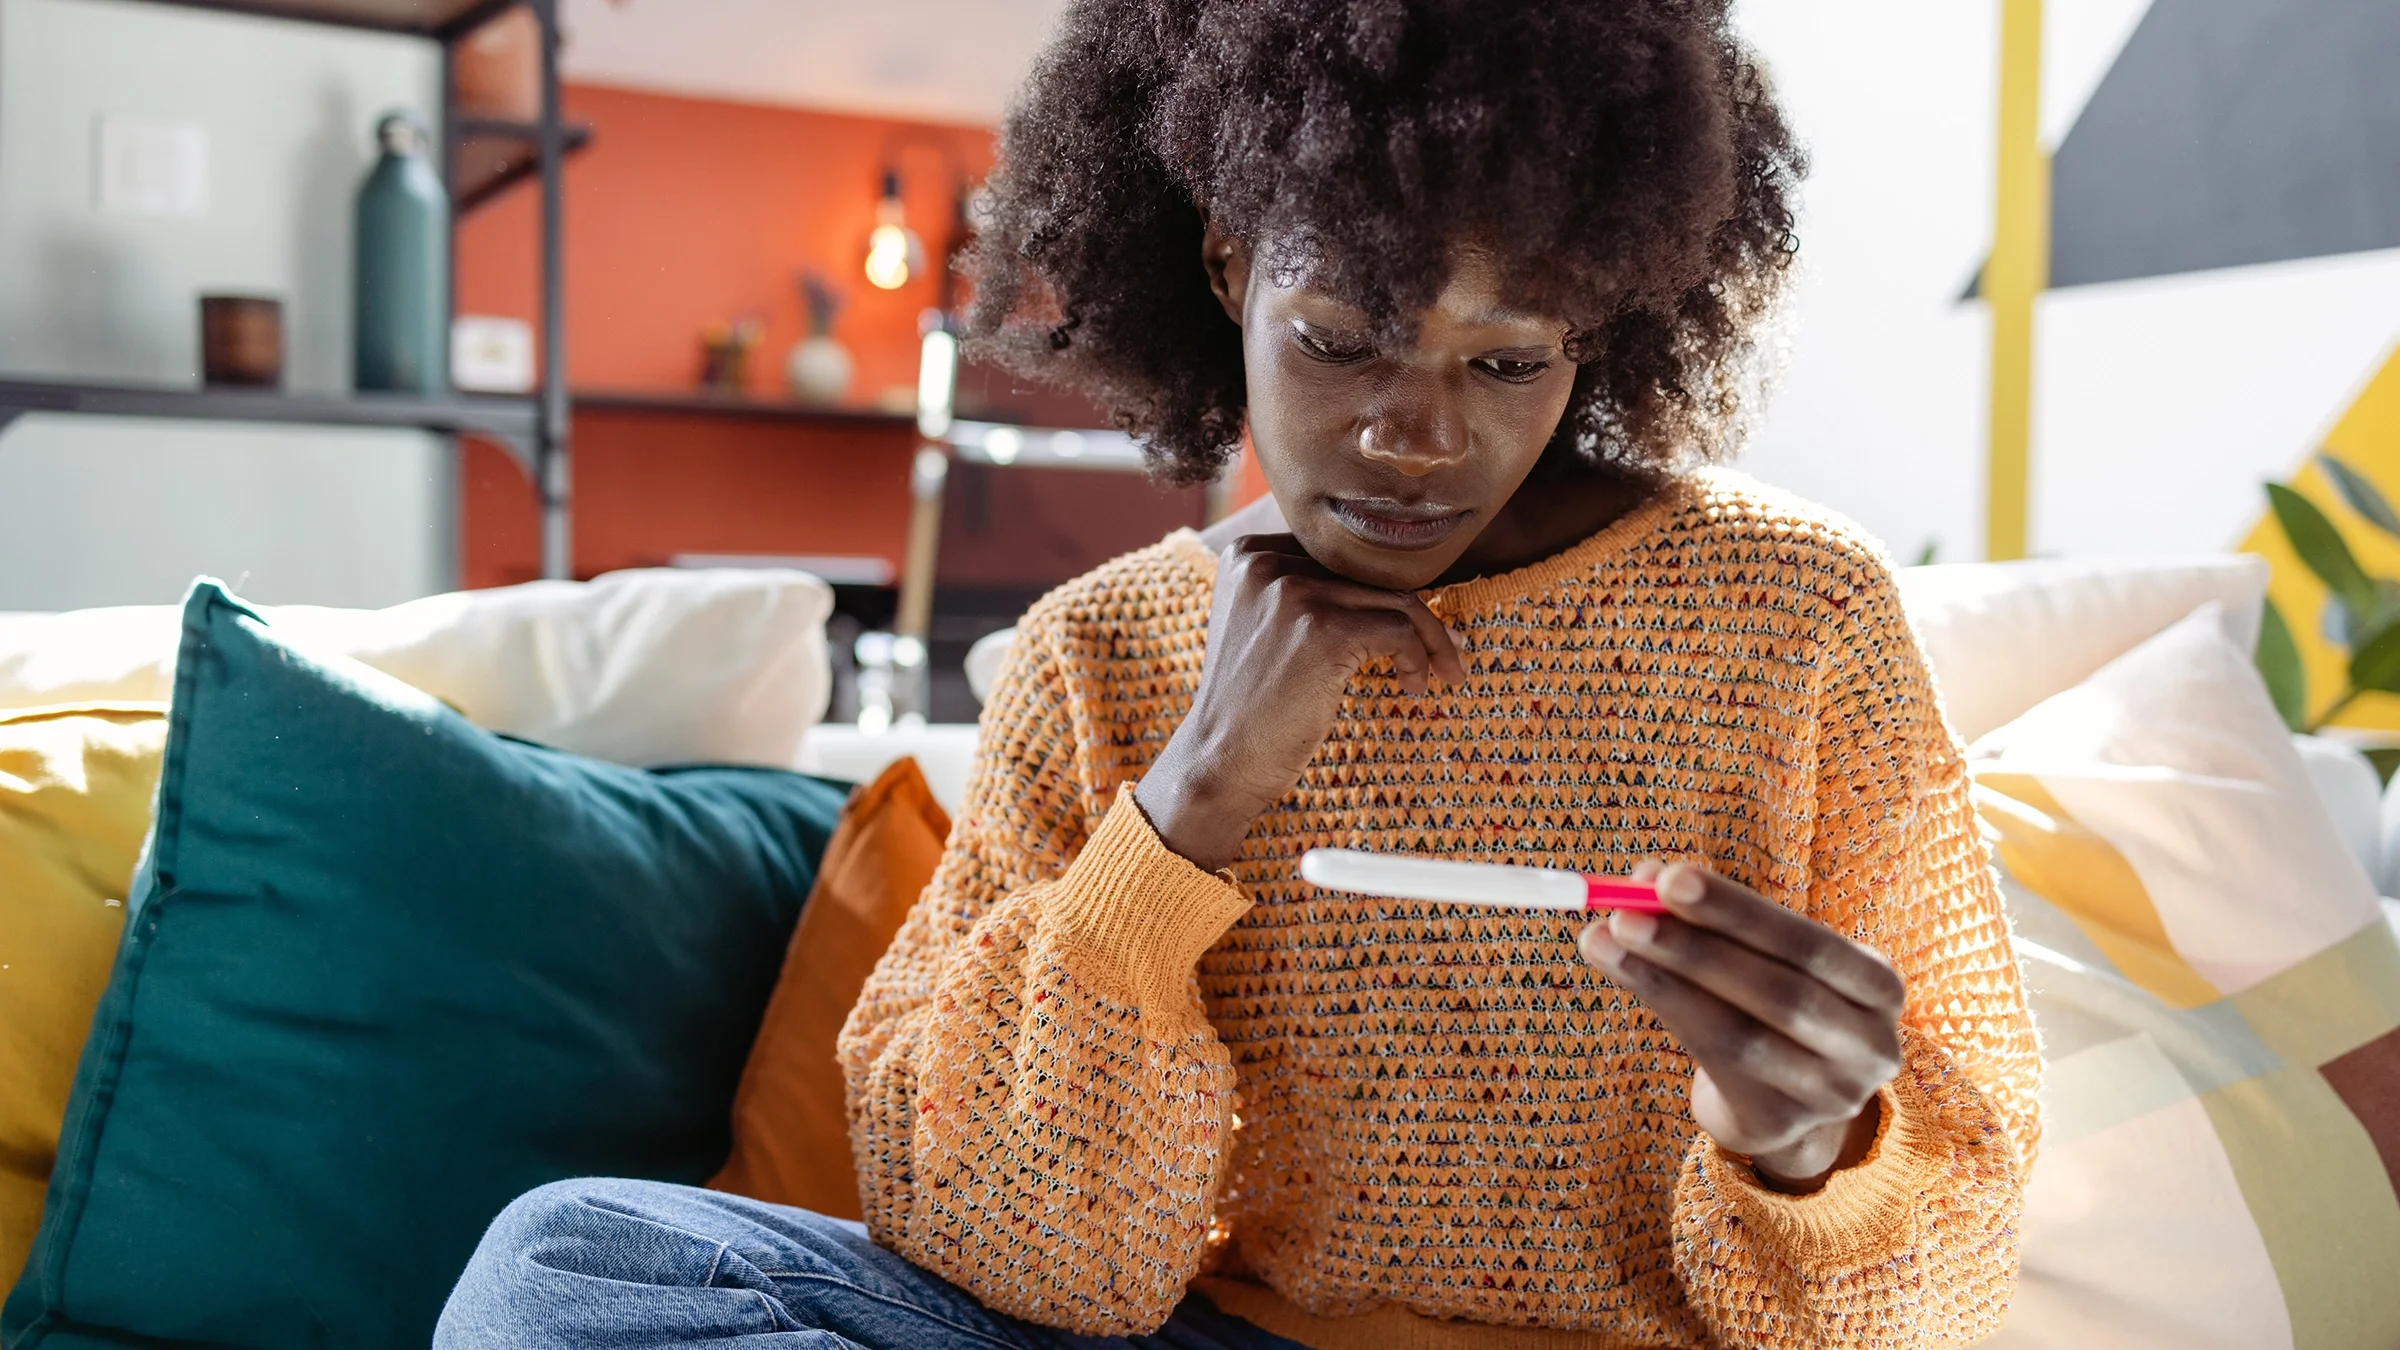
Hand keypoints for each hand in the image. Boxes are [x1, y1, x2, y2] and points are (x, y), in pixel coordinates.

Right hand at [1135, 533, 1465, 871]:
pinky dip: (1418, 660)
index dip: (1383, 588)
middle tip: (1449, 650)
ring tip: (1445, 670)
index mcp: (1248, 555)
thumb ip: (1307, 594)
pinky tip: (1412, 687)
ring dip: (1432, 639)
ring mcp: (1292, 593)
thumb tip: (1397, 582)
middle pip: (1373, 574)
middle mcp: (1266, 563)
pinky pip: (1399, 631)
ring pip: (1396, 598)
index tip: (1413, 625)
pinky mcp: (1322, 630)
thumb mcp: (1264, 630)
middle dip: (1420, 613)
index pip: (1342, 555)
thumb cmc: (1253, 708)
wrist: (1219, 763)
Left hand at [1577, 861, 1905, 1192]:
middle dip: (1695, 948)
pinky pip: (1714, 1064)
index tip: (1668, 877)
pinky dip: (1666, 1011)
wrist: (1785, 1095)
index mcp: (1878, 986)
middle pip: (1778, 992)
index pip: (1808, 944)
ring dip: (1664, 981)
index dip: (1737, 912)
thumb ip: (1712, 917)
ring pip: (1739, 1034)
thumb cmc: (1770, 999)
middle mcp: (1868, 1045)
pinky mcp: (1780, 1122)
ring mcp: (1829, 1094)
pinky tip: (1625, 975)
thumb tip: (1642, 875)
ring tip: (1604, 940)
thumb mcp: (1762, 954)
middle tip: (1624, 911)